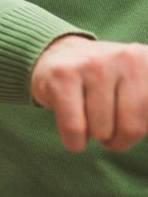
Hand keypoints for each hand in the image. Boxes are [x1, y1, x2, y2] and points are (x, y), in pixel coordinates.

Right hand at [31, 35, 147, 152]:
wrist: (58, 55)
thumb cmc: (104, 83)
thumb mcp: (137, 88)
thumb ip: (145, 108)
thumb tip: (139, 129)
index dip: (137, 132)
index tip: (124, 121)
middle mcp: (127, 57)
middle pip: (131, 129)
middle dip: (116, 140)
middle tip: (105, 129)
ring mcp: (94, 63)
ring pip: (101, 131)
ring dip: (91, 135)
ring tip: (85, 116)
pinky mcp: (63, 74)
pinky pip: (74, 128)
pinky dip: (73, 141)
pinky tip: (71, 131)